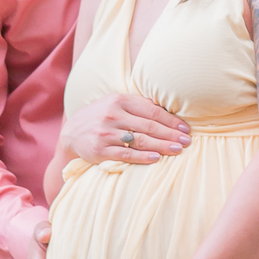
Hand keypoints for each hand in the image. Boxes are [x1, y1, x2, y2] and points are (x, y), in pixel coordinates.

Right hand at [61, 92, 189, 165]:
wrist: (71, 133)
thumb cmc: (101, 117)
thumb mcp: (116, 104)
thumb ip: (138, 105)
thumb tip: (165, 109)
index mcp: (120, 100)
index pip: (151, 111)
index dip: (171, 120)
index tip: (185, 129)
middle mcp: (113, 115)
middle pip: (149, 126)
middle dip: (171, 134)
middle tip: (187, 142)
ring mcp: (106, 133)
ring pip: (140, 140)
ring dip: (162, 146)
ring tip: (178, 150)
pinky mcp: (100, 150)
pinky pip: (126, 154)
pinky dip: (142, 157)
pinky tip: (156, 158)